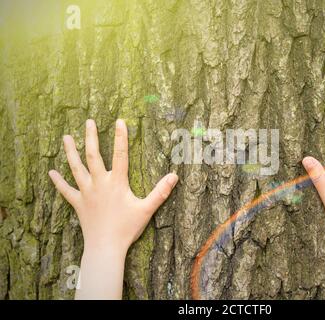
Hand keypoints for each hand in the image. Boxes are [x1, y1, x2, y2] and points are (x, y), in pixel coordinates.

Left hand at [49, 119, 177, 298]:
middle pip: (93, 156)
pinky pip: (65, 190)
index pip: (120, 155)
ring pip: (76, 168)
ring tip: (66, 137)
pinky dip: (58, 181)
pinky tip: (51, 172)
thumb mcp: (147, 209)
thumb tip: (174, 176)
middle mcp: (99, 183)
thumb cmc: (126, 228)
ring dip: (71, 152)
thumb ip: (160, 192)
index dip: (120, 137)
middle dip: (91, 137)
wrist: (105, 247)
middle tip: (88, 122)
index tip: (119, 121)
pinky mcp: (78, 203)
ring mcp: (86, 193)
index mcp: (116, 183)